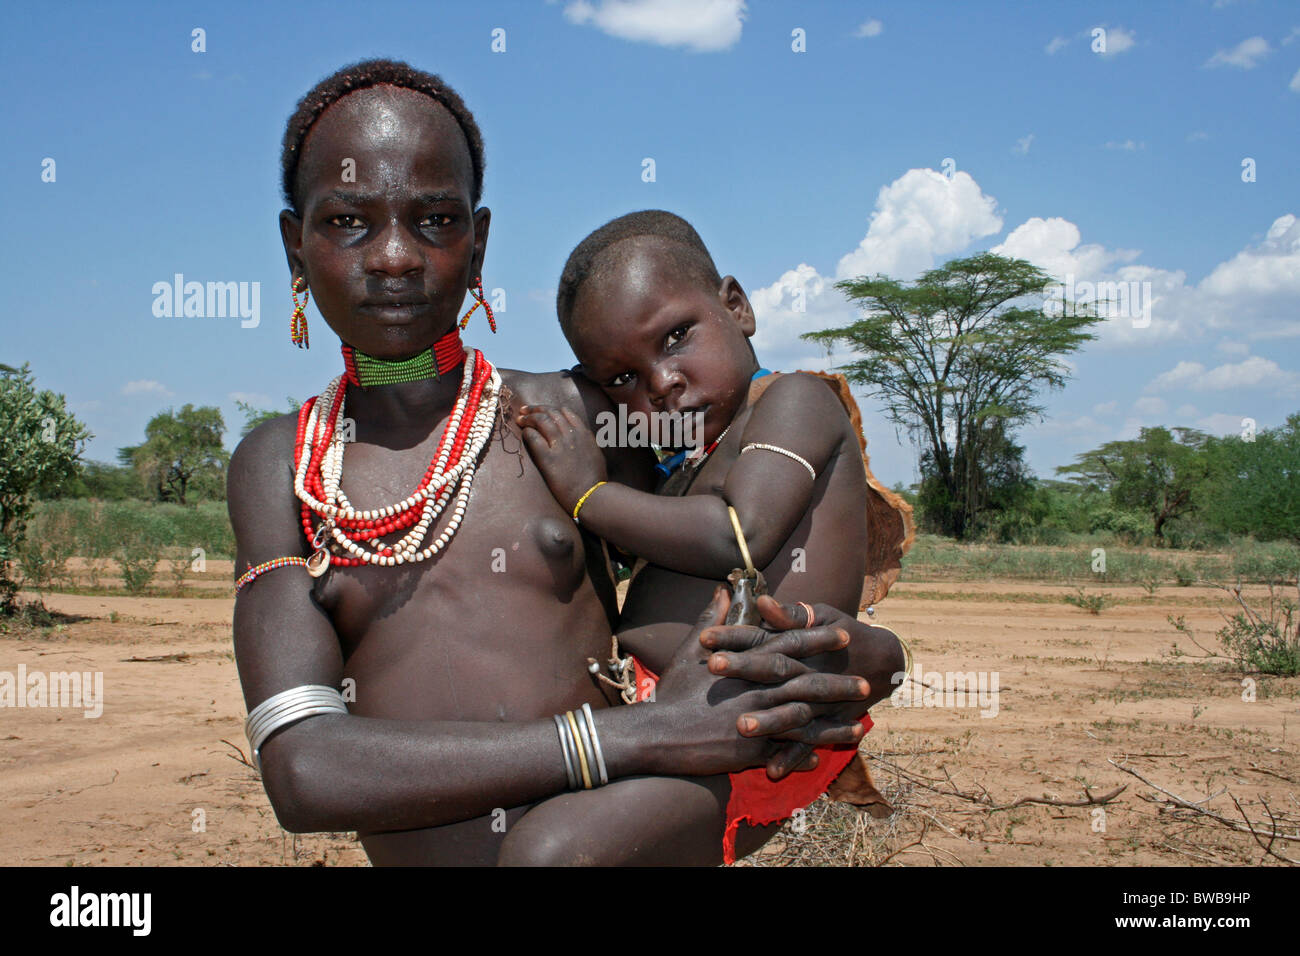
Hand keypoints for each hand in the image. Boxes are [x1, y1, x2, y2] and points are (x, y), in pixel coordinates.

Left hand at [517, 404, 607, 512]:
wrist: (592, 495)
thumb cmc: (596, 480)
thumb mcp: (596, 454)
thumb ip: (587, 442)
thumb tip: (582, 436)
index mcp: (584, 433)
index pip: (565, 412)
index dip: (550, 409)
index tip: (542, 410)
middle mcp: (572, 435)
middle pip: (551, 413)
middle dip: (536, 409)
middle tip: (524, 410)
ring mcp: (560, 445)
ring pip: (541, 421)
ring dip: (528, 417)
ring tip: (520, 418)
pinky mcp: (548, 458)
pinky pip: (534, 438)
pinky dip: (527, 432)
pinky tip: (523, 432)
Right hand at [650, 589, 869, 777]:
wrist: (656, 734)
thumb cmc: (672, 692)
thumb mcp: (690, 650)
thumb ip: (713, 619)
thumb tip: (724, 589)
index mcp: (746, 664)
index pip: (789, 645)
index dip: (818, 640)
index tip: (842, 633)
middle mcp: (757, 690)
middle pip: (806, 683)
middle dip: (837, 683)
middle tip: (865, 682)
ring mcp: (756, 721)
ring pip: (805, 720)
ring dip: (833, 722)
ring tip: (858, 723)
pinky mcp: (750, 750)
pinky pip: (785, 751)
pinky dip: (805, 753)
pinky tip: (823, 756)